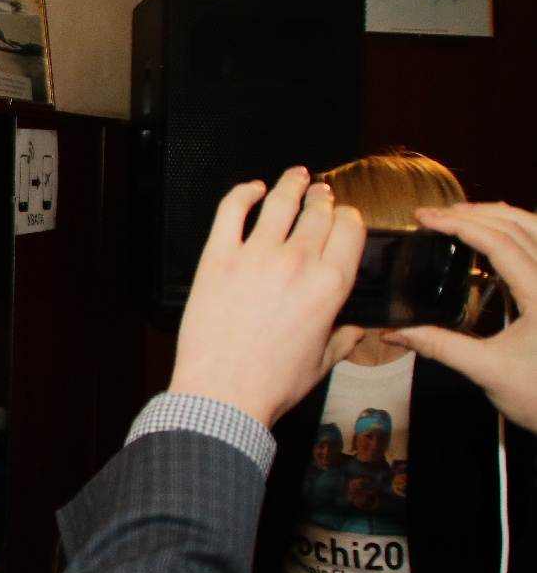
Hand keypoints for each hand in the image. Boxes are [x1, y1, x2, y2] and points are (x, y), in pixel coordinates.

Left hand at [168, 167, 365, 426]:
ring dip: (290, 184)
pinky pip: (231, 210)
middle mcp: (297, 263)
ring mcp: (255, 257)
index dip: (348, 217)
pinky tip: (251, 189)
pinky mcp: (217, 258)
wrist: (222, 396)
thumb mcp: (321, 363)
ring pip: (280, 203)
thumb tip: (356, 330)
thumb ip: (342, 339)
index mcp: (330, 286)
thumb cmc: (269, 385)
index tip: (343, 215)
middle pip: (318, 213)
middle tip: (319, 193)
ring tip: (295, 176)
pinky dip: (243, 193)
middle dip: (322, 198)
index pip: (350, 230)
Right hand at [383, 203, 536, 431]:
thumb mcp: (486, 371)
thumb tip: (396, 333)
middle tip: (438, 214)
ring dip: (501, 217)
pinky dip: (520, 234)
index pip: (498, 243)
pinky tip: (498, 243)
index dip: (459, 224)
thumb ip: (439, 346)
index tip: (426, 218)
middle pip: (520, 225)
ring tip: (466, 216)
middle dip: (476, 213)